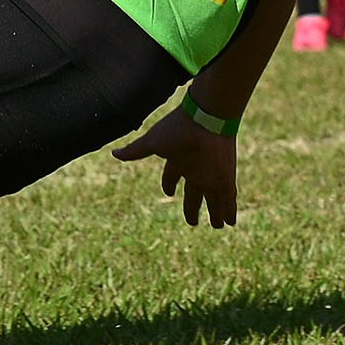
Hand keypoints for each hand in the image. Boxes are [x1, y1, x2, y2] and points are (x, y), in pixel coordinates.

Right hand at [110, 108, 239, 227]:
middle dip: (193, 208)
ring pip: (213, 200)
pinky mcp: (224, 180)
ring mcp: (211, 176)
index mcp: (178, 161)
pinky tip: (230, 223)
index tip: (168, 193)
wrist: (205, 119)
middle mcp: (195, 171)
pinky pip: (228, 199)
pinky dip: (229, 211)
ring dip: (215, 213)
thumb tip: (113, 154)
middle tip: (193, 222)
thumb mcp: (152, 143)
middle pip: (194, 194)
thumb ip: (135, 151)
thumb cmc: (178, 128)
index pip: (172, 177)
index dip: (169, 185)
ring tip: (218, 226)